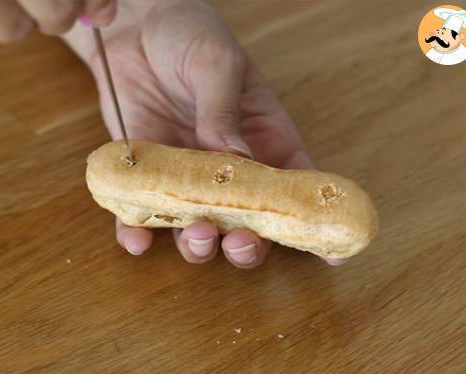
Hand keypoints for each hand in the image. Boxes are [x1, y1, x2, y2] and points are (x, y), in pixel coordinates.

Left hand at [65, 0, 345, 267]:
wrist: (133, 26)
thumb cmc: (188, 35)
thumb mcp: (215, 62)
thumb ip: (223, 110)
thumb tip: (233, 153)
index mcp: (263, 140)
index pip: (296, 188)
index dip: (313, 222)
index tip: (333, 254)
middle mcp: (228, 170)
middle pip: (247, 224)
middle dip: (248, 245)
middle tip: (239, 240)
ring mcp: (185, 179)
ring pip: (199, 231)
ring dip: (200, 246)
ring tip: (196, 233)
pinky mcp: (145, 179)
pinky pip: (141, 218)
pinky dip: (138, 236)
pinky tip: (137, 240)